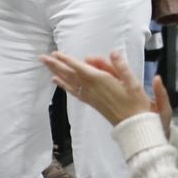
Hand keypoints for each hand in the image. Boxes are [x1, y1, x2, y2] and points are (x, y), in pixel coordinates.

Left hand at [41, 50, 155, 126]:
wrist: (133, 125)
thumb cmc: (135, 102)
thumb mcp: (132, 82)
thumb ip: (121, 66)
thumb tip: (113, 52)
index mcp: (101, 80)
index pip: (79, 67)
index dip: (67, 60)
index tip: (55, 53)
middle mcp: (92, 88)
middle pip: (70, 74)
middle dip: (56, 65)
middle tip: (42, 57)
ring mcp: (90, 96)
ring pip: (70, 82)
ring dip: (57, 73)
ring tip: (46, 66)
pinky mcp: (91, 102)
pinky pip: (74, 91)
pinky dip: (64, 85)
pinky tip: (57, 82)